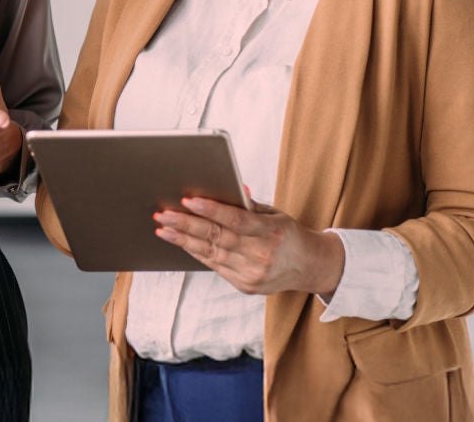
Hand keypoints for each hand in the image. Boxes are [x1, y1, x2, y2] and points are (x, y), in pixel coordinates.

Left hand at [153, 189, 344, 297]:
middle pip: (218, 237)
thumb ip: (249, 205)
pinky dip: (196, 252)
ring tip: (163, 228)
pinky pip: (214, 266)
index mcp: (271, 232)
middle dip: (186, 224)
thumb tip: (231, 188)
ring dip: (183, 240)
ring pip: (211, 254)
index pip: (236, 220)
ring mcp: (252, 273)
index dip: (211, 210)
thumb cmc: (289, 234)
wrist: (310, 267)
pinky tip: (181, 242)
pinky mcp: (245, 285)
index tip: (188, 200)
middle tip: (163, 214)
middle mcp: (261, 255)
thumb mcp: (275, 214)